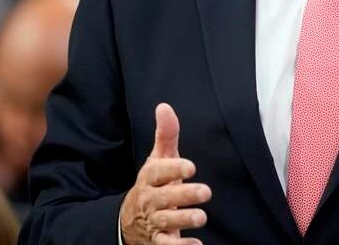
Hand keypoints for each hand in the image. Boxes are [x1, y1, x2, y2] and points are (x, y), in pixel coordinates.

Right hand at [120, 104, 211, 244]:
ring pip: (167, 222)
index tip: (191, 166)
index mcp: (149, 178)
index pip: (158, 172)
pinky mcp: (158, 240)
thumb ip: (165, 135)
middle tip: (206, 192)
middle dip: (184, 195)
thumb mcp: (158, 160)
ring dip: (184, 220)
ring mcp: (154, 221)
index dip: (173, 168)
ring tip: (201, 217)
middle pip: (165, 198)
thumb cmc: (153, 184)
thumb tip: (164, 106)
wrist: (131, 220)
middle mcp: (150, 200)